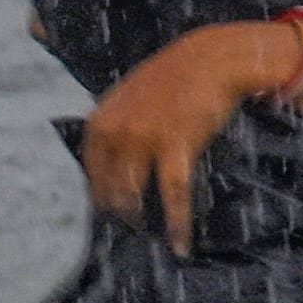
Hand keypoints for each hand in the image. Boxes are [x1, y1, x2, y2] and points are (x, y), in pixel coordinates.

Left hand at [78, 23, 296, 250]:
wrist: (211, 58)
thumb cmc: (174, 79)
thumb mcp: (130, 98)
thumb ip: (116, 127)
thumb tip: (113, 163)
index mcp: (101, 120)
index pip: (90, 170)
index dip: (101, 194)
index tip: (110, 210)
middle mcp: (115, 130)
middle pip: (108, 188)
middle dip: (119, 211)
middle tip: (134, 227)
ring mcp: (143, 138)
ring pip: (133, 195)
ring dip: (141, 219)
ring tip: (153, 234)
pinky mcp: (176, 146)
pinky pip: (173, 194)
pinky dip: (177, 223)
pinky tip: (180, 244)